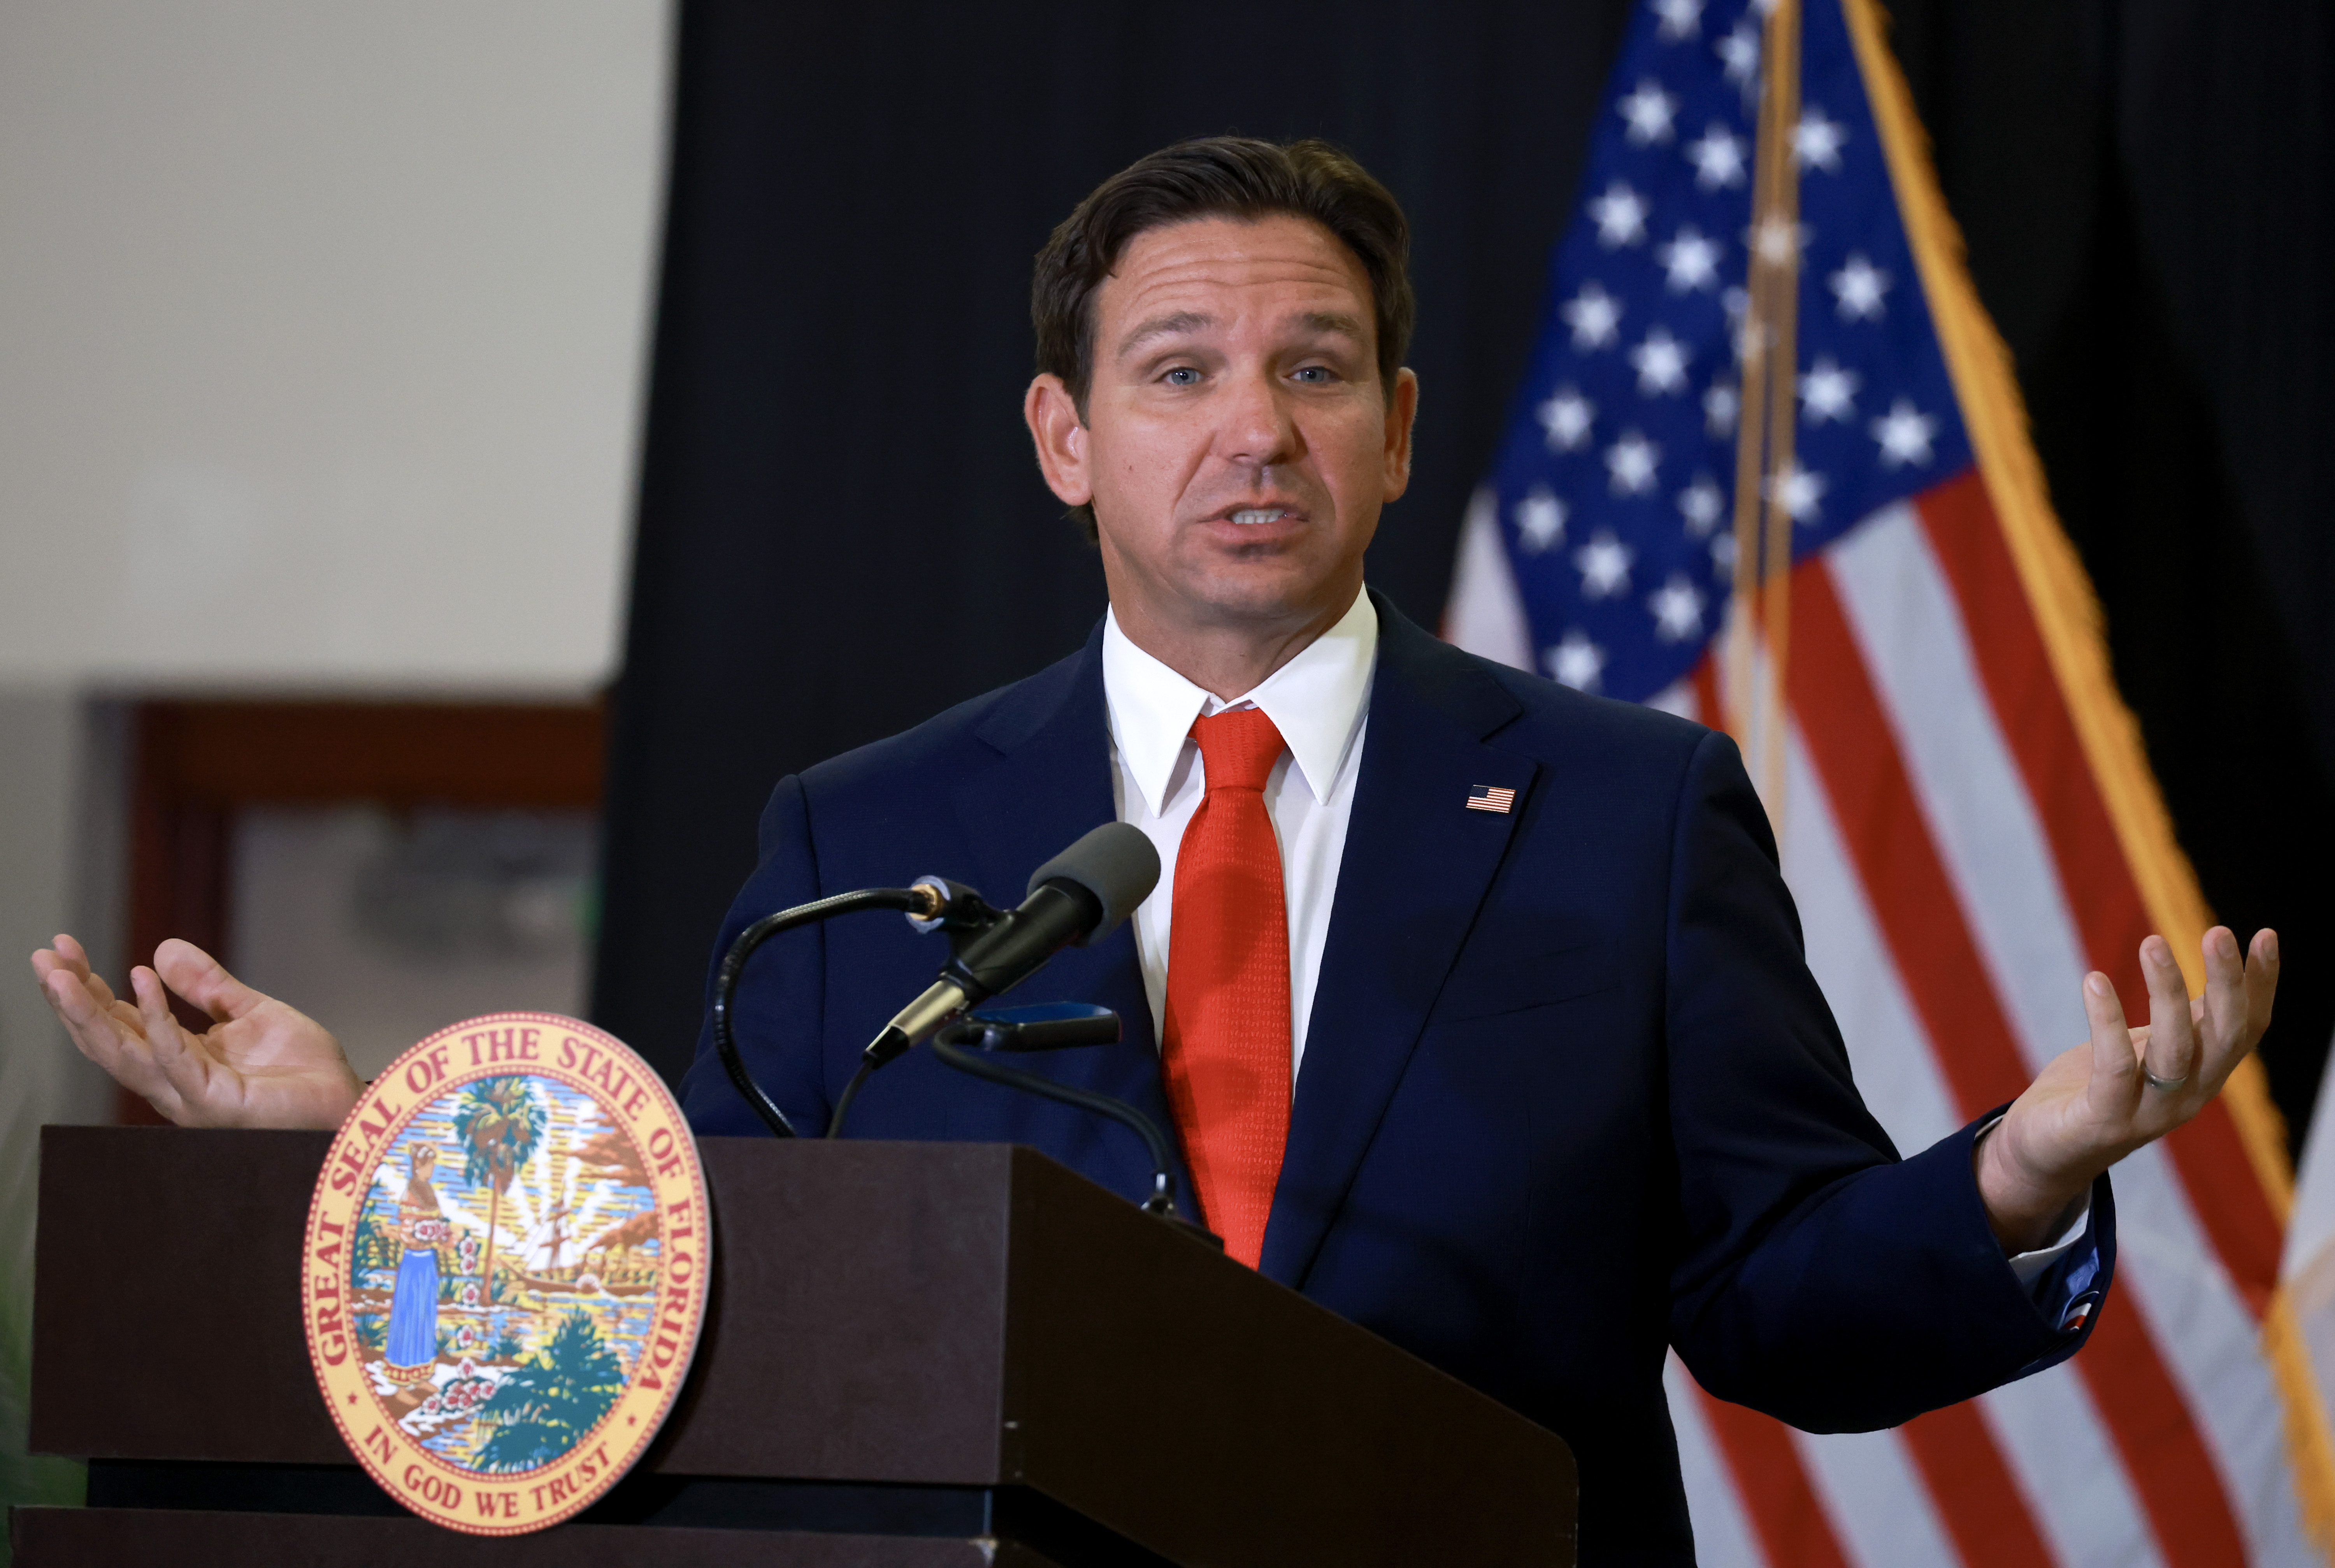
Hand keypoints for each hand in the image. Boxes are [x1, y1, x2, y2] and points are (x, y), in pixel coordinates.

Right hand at [30, 933, 363, 1129]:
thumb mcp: (250, 1012)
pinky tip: (141, 982)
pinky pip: (175, 1057)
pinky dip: (155, 1019)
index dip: (86, 987)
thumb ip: (207, 986)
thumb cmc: (299, 1069)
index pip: (117, 1021)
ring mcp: (188, 1093)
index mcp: (177, 1057)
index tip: (63, 947)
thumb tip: (161, 949)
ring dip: (89, 1012)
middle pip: (105, 1038)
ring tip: (62, 973)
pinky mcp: (214, 1100)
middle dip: (70, 999)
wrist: (342, 1099)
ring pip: (123, 1053)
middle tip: (42, 956)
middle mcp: (172, 1079)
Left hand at [1978, 926, 2277, 1252]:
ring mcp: (2148, 1113)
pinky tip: (2094, 980)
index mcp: (2202, 1076)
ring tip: (2153, 941)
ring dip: (2166, 993)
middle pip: (2222, 1037)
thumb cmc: (2098, 1089)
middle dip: (2227, 984)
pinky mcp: (2102, 1120)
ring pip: (2174, 1050)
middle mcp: (2187, 1096)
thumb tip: (2222, 974)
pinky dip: (2107, 1021)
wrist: (2044, 1152)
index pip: (2246, 1029)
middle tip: (2218, 932)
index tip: (2266, 934)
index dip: (2260, 985)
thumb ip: (2185, 1022)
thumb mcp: (2149, 1049)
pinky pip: (2114, 1068)